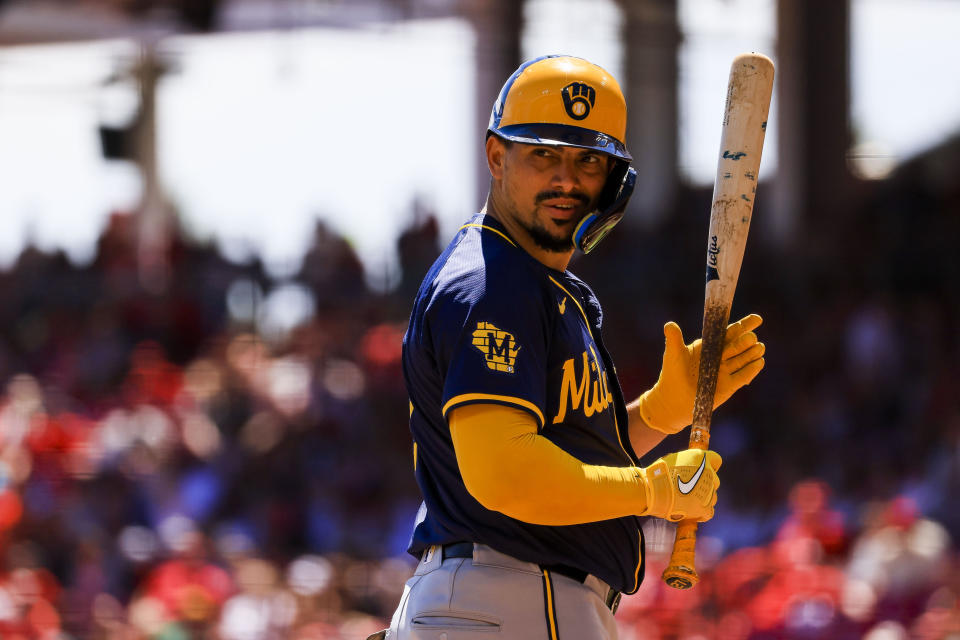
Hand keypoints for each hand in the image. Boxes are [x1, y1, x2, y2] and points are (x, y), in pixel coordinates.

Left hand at [638, 314, 764, 433]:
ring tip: (759, 347)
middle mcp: (720, 356)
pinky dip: (752, 369)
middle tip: (750, 338)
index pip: (730, 332)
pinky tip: (760, 361)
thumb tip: (669, 325)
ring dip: (753, 352)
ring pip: (744, 359)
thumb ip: (674, 339)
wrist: (673, 399)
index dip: (745, 325)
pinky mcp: (729, 386)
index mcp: (710, 345)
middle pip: (739, 345)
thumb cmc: (672, 374)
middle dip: (747, 340)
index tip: (757, 319)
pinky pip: (743, 376)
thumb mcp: (673, 354)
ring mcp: (726, 371)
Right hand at [638, 449, 721, 521]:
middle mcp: (709, 473)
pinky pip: (709, 511)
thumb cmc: (659, 473)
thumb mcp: (674, 459)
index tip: (701, 470)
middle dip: (704, 482)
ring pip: (712, 496)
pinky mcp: (704, 508)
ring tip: (687, 499)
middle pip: (714, 480)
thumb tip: (690, 466)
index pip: (716, 460)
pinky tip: (694, 510)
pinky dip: (703, 511)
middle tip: (689, 486)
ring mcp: (709, 491)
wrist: (653, 490)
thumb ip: (688, 462)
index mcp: (702, 459)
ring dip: (703, 497)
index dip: (710, 465)